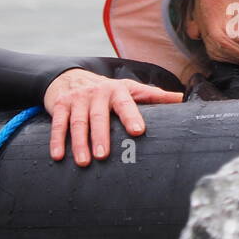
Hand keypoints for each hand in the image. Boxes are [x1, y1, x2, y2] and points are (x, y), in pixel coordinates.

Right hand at [44, 69, 182, 164]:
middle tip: (104, 156)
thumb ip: (154, 96)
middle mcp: (96, 93)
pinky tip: (58, 156)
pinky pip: (58, 124)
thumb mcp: (131, 89)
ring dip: (79, 143)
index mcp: (117, 90)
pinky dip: (56, 140)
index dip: (131, 116)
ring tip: (84, 162)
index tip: (137, 131)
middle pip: (99, 116)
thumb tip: (182, 98)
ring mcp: (77, 99)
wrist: (72, 76)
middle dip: (101, 136)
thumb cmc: (108, 90)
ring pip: (78, 122)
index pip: (126, 104)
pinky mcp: (59, 105)